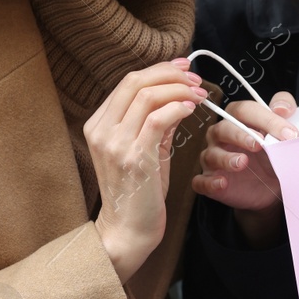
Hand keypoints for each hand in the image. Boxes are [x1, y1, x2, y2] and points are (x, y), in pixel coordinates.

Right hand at [87, 59, 205, 281]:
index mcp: (98, 125)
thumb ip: (156, 123)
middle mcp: (102, 131)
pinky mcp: (135, 157)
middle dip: (169, 74)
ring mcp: (115, 144)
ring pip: (148, 96)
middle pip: (135, 82)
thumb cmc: (137, 194)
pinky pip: (159, 119)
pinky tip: (191, 110)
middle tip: (194, 77)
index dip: (158, 70)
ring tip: (199, 94)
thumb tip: (177, 98)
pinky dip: (178, 108)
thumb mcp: (144, 151)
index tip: (182, 67)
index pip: (127, 83)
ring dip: (179, 89)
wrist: (127, 231)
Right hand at [191, 91, 298, 247]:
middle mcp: (221, 136)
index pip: (245, 110)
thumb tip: (281, 107)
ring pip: (210, 154)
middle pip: (223, 128)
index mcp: (237, 118)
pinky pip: (202, 181)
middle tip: (260, 143)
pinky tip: (223, 183)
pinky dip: (210, 182)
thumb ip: (285, 108)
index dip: (265, 119)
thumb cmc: (273, 152)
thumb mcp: (284, 129)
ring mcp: (213, 158)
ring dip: (226, 158)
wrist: (273, 185)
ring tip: (243, 162)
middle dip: (240, 135)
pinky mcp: (210, 181)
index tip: (288, 134)